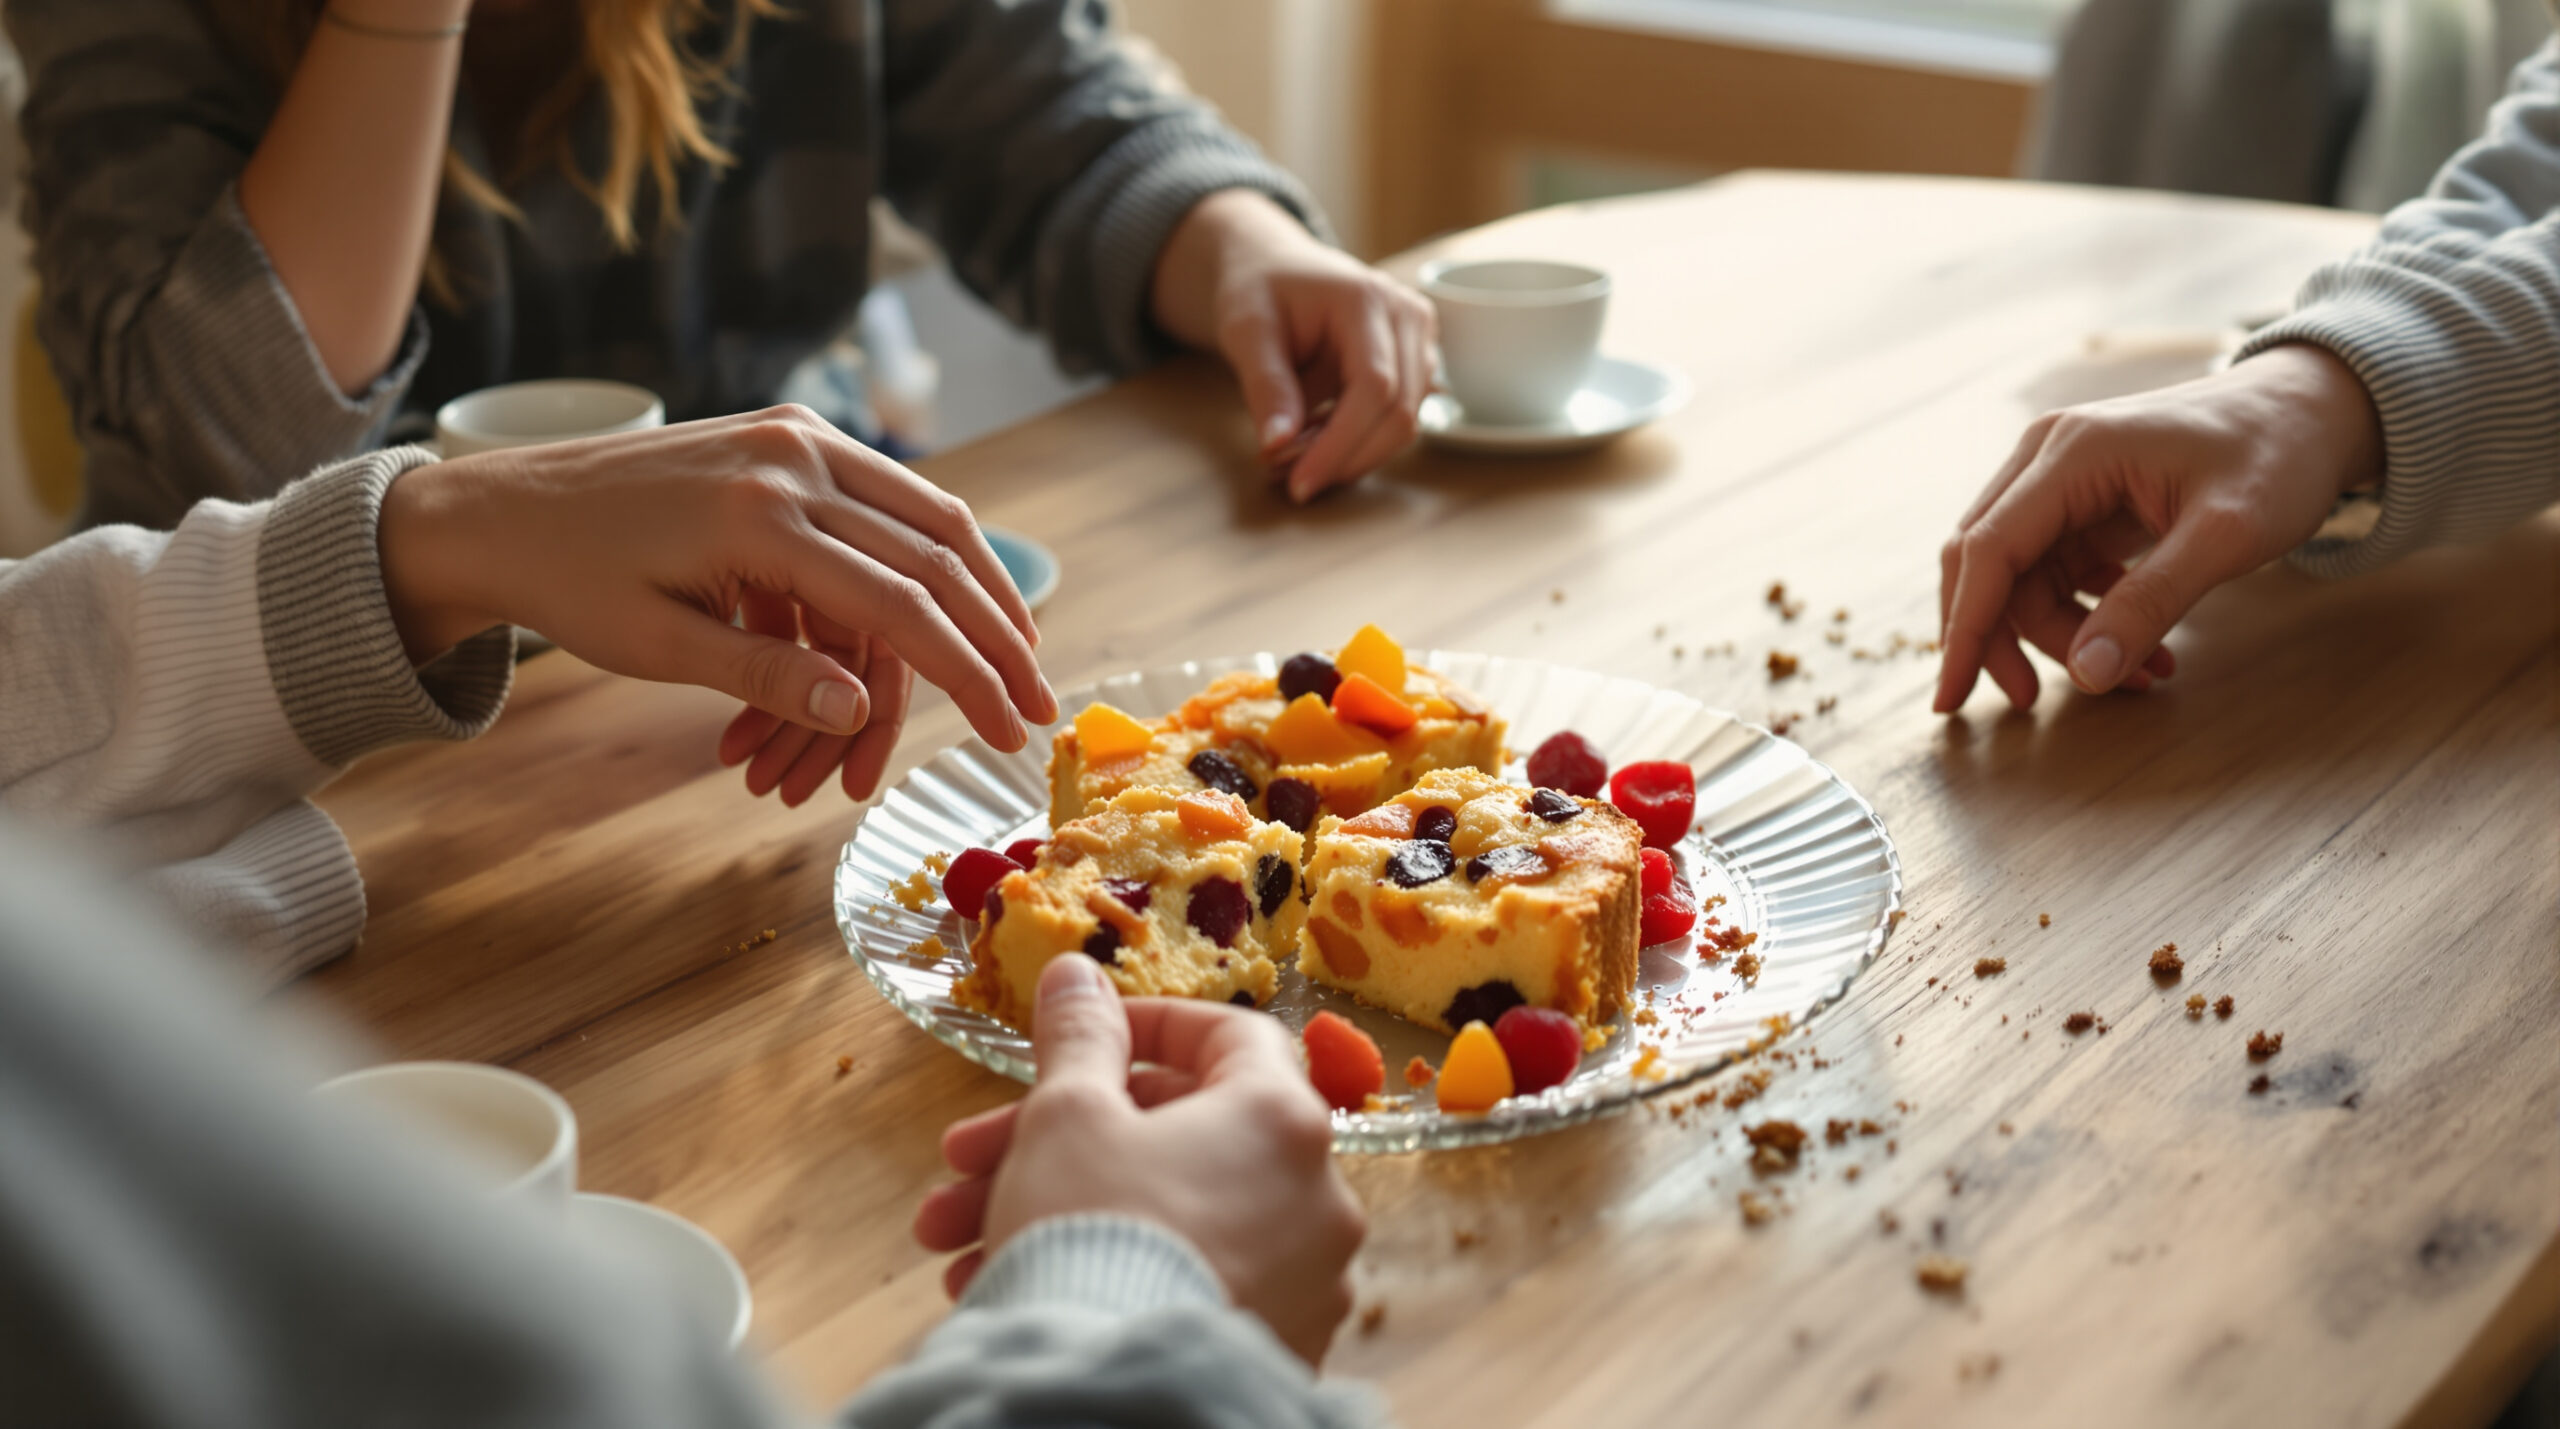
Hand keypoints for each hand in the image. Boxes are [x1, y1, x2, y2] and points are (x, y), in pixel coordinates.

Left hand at [379, 407, 1058, 795]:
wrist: (499, 507)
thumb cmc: (568, 582)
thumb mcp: (660, 645)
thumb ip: (768, 673)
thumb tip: (859, 712)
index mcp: (760, 514)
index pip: (902, 604)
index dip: (970, 674)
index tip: (1010, 731)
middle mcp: (794, 459)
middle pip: (939, 552)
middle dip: (995, 638)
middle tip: (1033, 706)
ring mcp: (795, 440)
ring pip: (924, 522)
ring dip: (963, 605)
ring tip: (994, 674)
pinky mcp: (787, 441)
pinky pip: (878, 510)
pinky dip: (902, 577)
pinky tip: (912, 634)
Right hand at [912, 957, 1365, 1364]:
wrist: (1106, 1394)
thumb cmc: (1095, 1235)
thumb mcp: (1068, 1117)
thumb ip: (1079, 1037)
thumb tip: (1077, 974)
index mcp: (1284, 1120)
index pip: (1230, 1035)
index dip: (1145, 1026)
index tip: (1074, 1040)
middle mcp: (1318, 1200)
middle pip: (1181, 1136)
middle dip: (1058, 1142)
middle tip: (967, 1164)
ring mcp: (1307, 1284)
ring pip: (1172, 1220)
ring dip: (1065, 1213)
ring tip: (956, 1247)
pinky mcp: (1279, 1349)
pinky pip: (1190, 1288)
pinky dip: (1117, 1274)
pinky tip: (1016, 1288)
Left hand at [1152, 189, 1436, 502]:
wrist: (1275, 266)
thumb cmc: (1258, 289)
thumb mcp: (1246, 330)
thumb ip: (1265, 386)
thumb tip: (1278, 447)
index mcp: (1367, 298)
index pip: (1374, 387)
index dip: (1340, 445)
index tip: (1299, 484)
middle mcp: (1408, 315)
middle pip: (1399, 413)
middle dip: (1344, 458)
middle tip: (1289, 480)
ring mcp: (1420, 339)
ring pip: (1403, 424)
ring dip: (1350, 454)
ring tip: (1294, 456)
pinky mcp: (1416, 362)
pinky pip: (1397, 419)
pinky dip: (1357, 441)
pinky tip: (1316, 438)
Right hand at [1934, 345, 2382, 712]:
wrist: (2313, 410)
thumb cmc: (2277, 454)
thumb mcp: (2226, 536)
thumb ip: (2152, 603)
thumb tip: (2088, 675)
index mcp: (2070, 453)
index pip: (1985, 550)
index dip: (1964, 629)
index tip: (1950, 697)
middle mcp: (2046, 459)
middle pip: (1984, 565)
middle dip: (2003, 641)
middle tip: (2036, 702)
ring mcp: (2060, 480)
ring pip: (2020, 578)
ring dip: (2060, 637)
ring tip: (2139, 676)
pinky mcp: (2080, 502)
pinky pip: (2054, 573)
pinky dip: (2084, 619)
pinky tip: (2141, 648)